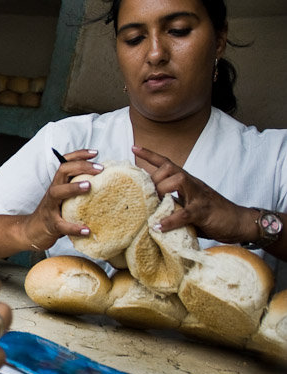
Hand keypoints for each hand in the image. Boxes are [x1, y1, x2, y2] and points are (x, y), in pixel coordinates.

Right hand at [23, 149, 102, 248]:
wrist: (33, 231)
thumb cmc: (54, 213)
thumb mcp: (64, 197)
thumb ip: (77, 189)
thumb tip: (104, 183)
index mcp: (58, 184)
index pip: (66, 163)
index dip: (79, 155)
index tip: (96, 153)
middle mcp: (53, 192)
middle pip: (62, 171)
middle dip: (81, 166)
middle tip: (100, 168)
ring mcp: (51, 207)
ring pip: (57, 193)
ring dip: (73, 188)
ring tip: (89, 186)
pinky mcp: (52, 225)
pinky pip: (62, 225)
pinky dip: (74, 228)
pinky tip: (87, 230)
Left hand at [132, 145, 253, 242]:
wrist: (240, 222)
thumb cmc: (212, 214)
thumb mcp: (188, 205)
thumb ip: (172, 203)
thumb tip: (149, 209)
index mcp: (187, 182)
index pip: (168, 163)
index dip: (151, 155)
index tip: (134, 147)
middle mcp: (193, 184)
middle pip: (169, 169)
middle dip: (153, 179)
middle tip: (144, 194)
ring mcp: (199, 196)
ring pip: (178, 181)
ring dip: (162, 191)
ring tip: (152, 205)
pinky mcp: (203, 212)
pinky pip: (185, 213)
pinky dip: (170, 220)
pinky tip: (159, 226)